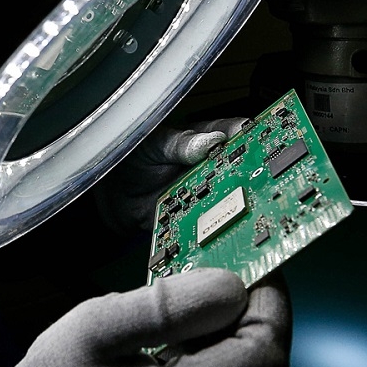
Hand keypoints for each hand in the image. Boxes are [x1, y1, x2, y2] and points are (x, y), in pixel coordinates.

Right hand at [0, 267, 291, 366]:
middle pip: (263, 366)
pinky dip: (221, 350)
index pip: (263, 352)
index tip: (253, 259)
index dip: (271, 300)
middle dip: (258, 310)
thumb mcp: (97, 329)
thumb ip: (163, 306)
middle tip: (231, 267)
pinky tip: (190, 327)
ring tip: (207, 290)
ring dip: (240, 329)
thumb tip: (228, 284)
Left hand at [93, 117, 249, 236]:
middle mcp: (207, 168)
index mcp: (202, 140)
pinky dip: (211, 231)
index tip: (258, 143)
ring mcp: (201, 194)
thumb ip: (179, 144)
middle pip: (237, 171)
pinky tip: (216, 232)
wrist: (108, 191)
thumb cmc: (129, 156)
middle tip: (257, 182)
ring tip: (239, 209)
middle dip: (250, 177)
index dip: (250, 137)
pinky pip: (205, 225)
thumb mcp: (153, 142)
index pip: (234, 134)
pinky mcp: (190, 218)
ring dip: (234, 207)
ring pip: (225, 200)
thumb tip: (210, 142)